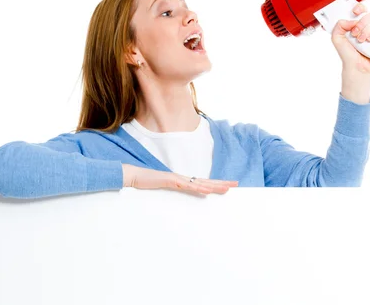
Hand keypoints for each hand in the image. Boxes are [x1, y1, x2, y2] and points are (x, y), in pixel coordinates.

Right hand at [122, 164, 238, 195]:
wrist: (133, 175)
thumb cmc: (148, 182)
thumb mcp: (165, 188)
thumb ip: (176, 190)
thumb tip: (188, 193)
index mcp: (183, 180)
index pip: (204, 182)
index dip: (217, 183)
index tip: (229, 185)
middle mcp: (183, 178)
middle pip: (206, 180)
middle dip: (221, 182)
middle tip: (236, 184)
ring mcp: (177, 178)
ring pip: (199, 182)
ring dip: (213, 185)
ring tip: (226, 188)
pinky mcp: (170, 180)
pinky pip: (186, 185)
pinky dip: (197, 188)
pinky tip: (206, 190)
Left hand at [330, 2, 369, 74]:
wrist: (355, 67)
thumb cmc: (347, 54)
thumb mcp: (336, 38)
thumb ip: (339, 25)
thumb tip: (352, 20)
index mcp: (356, 24)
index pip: (361, 9)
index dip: (360, 7)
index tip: (355, 12)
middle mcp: (366, 27)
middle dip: (362, 23)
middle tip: (355, 33)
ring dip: (367, 31)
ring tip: (361, 41)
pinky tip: (369, 40)